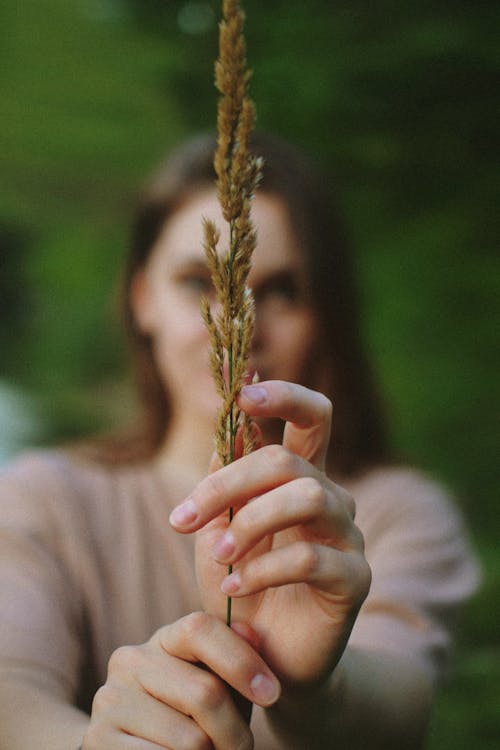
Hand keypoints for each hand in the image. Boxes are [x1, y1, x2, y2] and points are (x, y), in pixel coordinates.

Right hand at [82, 612, 279, 748]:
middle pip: (205, 692)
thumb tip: (250, 631)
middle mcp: (131, 660)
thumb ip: (236, 657)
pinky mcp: (99, 738)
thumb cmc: (192, 715)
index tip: (272, 694)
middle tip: (243, 748)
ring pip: (191, 739)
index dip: (242, 660)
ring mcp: (111, 698)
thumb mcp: (217, 684)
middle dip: (235, 731)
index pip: (201, 628)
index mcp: (164, 638)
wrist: (135, 747)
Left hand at [170, 381, 370, 688]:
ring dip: (251, 521)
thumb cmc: (239, 586)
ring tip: (220, 553)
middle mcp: (330, 497)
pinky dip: (263, 569)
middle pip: (291, 459)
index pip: (311, 417)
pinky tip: (234, 587)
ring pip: (308, 496)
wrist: (260, 659)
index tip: (242, 393)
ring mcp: (348, 536)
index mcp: (300, 478)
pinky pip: (310, 556)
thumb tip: (224, 425)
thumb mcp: (218, 529)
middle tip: (186, 517)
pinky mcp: (354, 578)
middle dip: (230, 482)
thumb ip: (223, 481)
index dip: (284, 396)